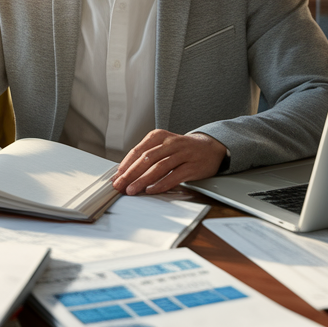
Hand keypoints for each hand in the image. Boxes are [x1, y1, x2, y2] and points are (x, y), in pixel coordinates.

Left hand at [113, 130, 227, 194]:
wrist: (210, 147)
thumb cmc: (182, 149)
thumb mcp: (164, 145)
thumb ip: (148, 155)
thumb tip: (126, 172)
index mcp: (160, 136)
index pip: (139, 150)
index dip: (126, 164)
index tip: (116, 176)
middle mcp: (170, 143)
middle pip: (146, 159)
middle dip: (130, 173)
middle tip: (119, 185)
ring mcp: (182, 154)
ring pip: (159, 167)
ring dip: (143, 180)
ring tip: (132, 190)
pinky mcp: (192, 166)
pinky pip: (174, 176)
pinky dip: (161, 184)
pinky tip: (151, 190)